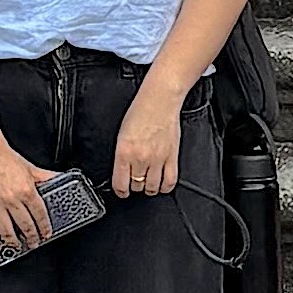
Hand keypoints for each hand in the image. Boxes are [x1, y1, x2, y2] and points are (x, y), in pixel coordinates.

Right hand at [0, 124, 58, 252]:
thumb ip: (45, 177)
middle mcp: (12, 199)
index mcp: (26, 190)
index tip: (45, 234)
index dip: (44, 228)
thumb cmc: (4, 157)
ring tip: (17, 246)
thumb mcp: (30, 167)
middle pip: (25, 227)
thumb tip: (59, 178)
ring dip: (14, 243)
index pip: (40, 215)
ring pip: (7, 232)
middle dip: (32, 238)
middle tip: (34, 243)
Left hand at [106, 82, 188, 203]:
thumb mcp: (121, 134)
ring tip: (147, 182)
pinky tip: (161, 185)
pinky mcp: (172, 157)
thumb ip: (121, 154)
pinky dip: (165, 188)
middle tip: (135, 179)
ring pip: (152, 188)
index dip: (120, 191)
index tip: (122, 190)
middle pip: (136, 186)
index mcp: (124, 152)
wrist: (159, 101)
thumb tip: (122, 170)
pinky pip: (169, 182)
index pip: (120, 184)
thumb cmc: (140, 112)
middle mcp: (140, 158)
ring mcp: (157, 159)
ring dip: (148, 188)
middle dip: (134, 185)